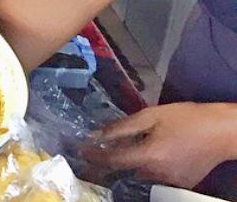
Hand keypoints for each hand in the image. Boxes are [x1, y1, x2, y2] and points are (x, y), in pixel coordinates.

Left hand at [84, 102, 236, 186]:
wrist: (221, 132)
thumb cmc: (185, 118)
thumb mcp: (150, 116)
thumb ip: (122, 128)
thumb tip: (98, 134)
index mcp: (149, 156)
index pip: (113, 161)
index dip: (94, 158)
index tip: (79, 153)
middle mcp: (158, 174)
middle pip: (125, 173)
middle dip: (107, 168)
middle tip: (89, 161)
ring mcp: (170, 182)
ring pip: (139, 178)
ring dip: (126, 169)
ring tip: (112, 158)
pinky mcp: (180, 184)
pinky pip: (155, 179)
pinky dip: (145, 171)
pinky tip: (142, 159)